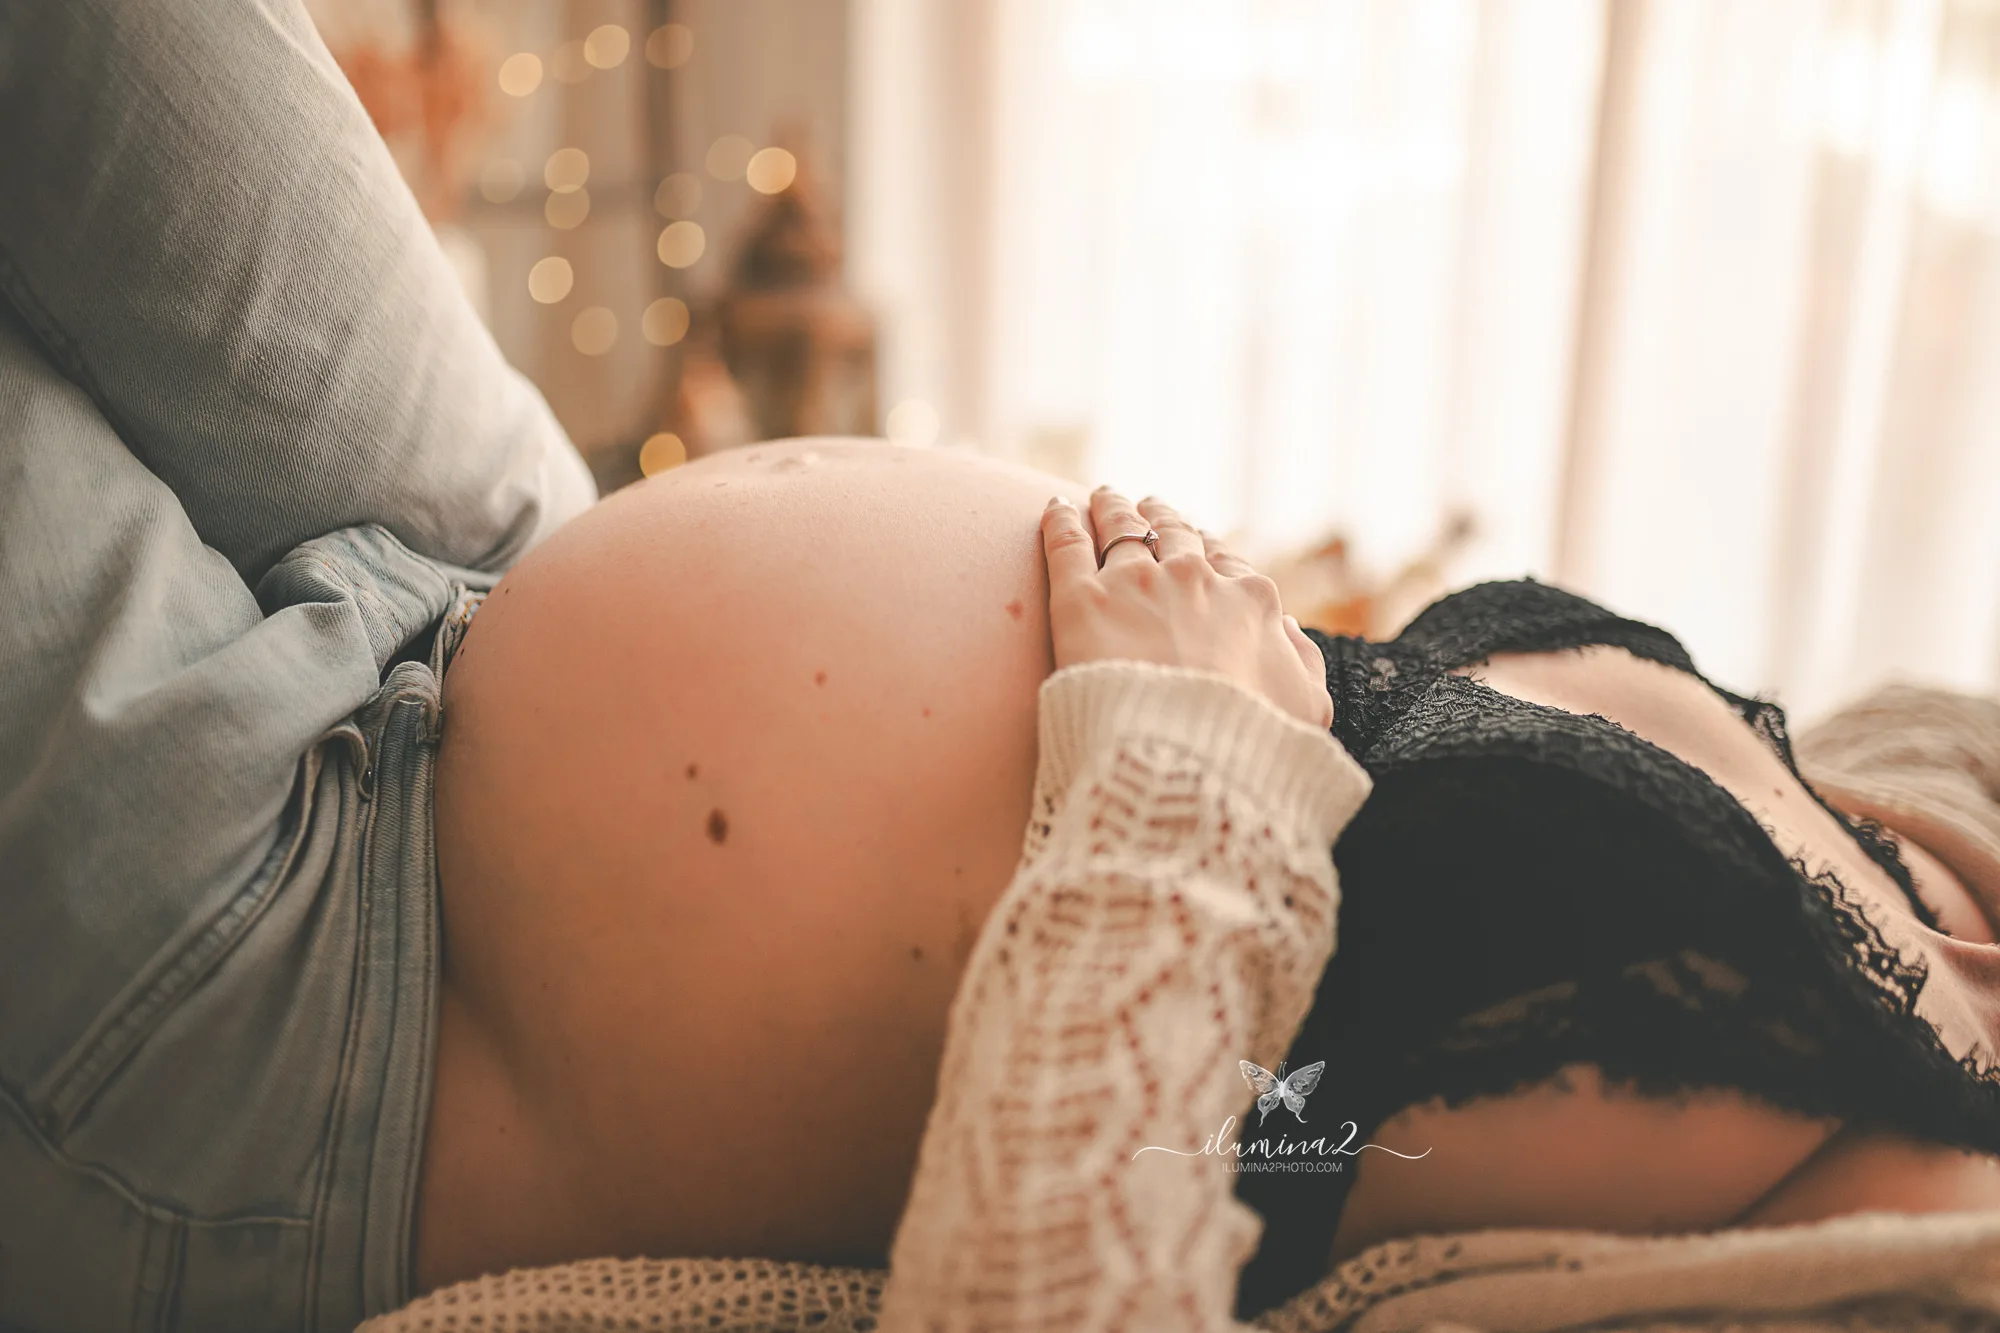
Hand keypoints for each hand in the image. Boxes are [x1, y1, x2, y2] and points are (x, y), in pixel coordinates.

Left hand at [1040, 486, 1333, 729]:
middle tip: (1146, 506)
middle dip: (1161, 518)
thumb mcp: (1306, 709)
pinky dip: (1061, 519)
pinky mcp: (1081, 600)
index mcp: (1249, 601)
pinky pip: (1067, 542)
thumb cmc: (1251, 746)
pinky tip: (1056, 506)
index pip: (1228, 562)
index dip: (1210, 549)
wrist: (1185, 762)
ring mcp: (1135, 584)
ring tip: (1104, 497)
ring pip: (1121, 528)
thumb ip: (1303, 663)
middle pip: (1173, 535)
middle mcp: (1193, 579)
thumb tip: (1285, 626)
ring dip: (1113, 508)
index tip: (1198, 542)